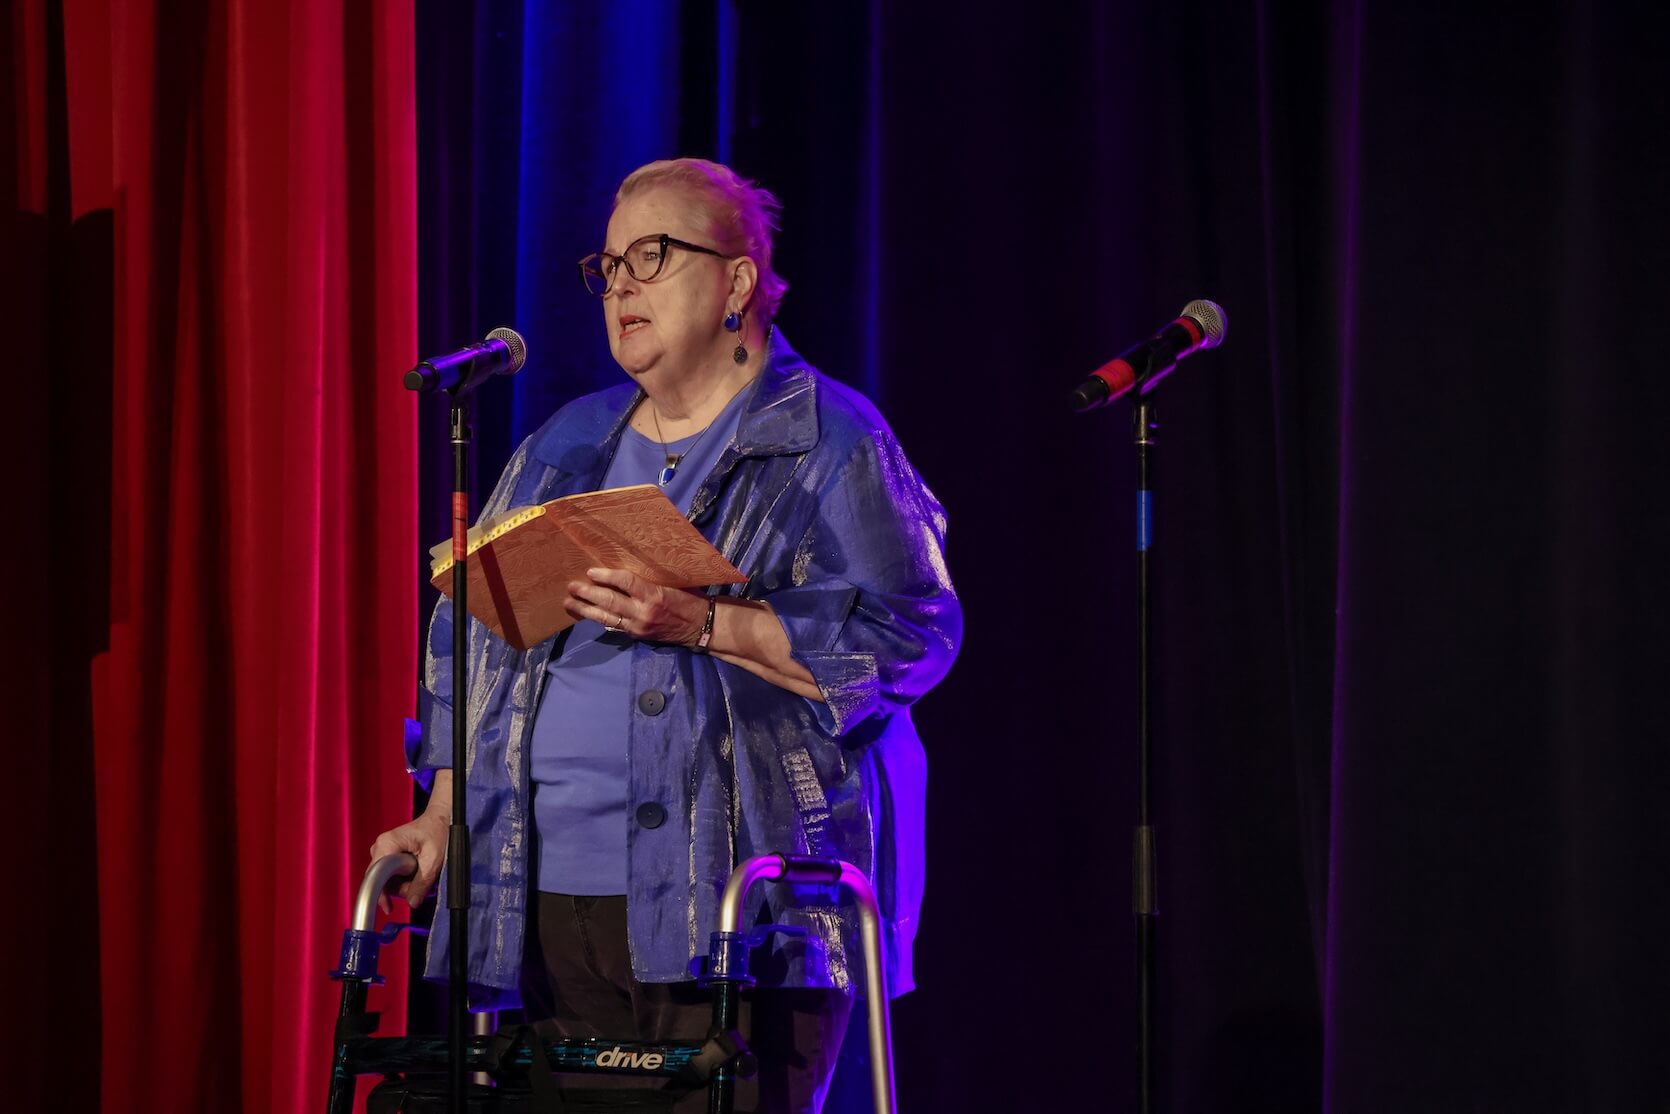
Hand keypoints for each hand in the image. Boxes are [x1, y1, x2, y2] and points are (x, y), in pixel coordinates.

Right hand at [368, 808, 447, 914]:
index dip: (381, 894)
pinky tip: (419, 873)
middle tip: (421, 884)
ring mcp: (385, 851)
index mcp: (387, 844)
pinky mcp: (390, 855)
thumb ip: (422, 883)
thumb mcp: (434, 859)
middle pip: (381, 880)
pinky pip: (393, 875)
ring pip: (388, 880)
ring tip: (423, 874)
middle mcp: (381, 847)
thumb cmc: (438, 830)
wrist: (442, 817)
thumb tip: (412, 903)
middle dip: (400, 888)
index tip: (389, 907)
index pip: (374, 876)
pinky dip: (406, 879)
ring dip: (405, 884)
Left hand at [566, 567, 706, 645]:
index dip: (606, 576)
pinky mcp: (637, 635)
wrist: (702, 627)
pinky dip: (600, 619)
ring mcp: (638, 626)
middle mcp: (643, 612)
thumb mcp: (672, 583)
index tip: (590, 571)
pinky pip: (614, 626)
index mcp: (654, 595)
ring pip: (607, 617)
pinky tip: (587, 614)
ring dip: (586, 610)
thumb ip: (649, 580)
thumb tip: (624, 571)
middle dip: (588, 594)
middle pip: (609, 601)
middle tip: (571, 587)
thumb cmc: (690, 599)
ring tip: (569, 603)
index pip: (625, 582)